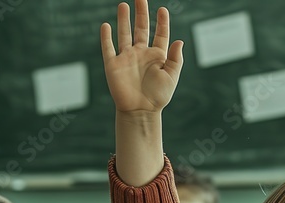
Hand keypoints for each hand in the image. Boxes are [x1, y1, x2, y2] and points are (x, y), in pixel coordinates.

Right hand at [100, 0, 183, 114]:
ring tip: (123, 5)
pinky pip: (108, 48)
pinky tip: (106, 25)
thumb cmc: (159, 96)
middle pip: (141, 29)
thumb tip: (179, 41)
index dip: (161, 22)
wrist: (141, 111)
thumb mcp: (172, 76)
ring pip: (124, 34)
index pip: (159, 34)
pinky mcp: (113, 65)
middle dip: (141, 13)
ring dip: (124, 20)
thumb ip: (175, 59)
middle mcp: (141, 54)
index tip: (163, 9)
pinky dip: (106, 37)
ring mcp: (126, 58)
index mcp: (157, 56)